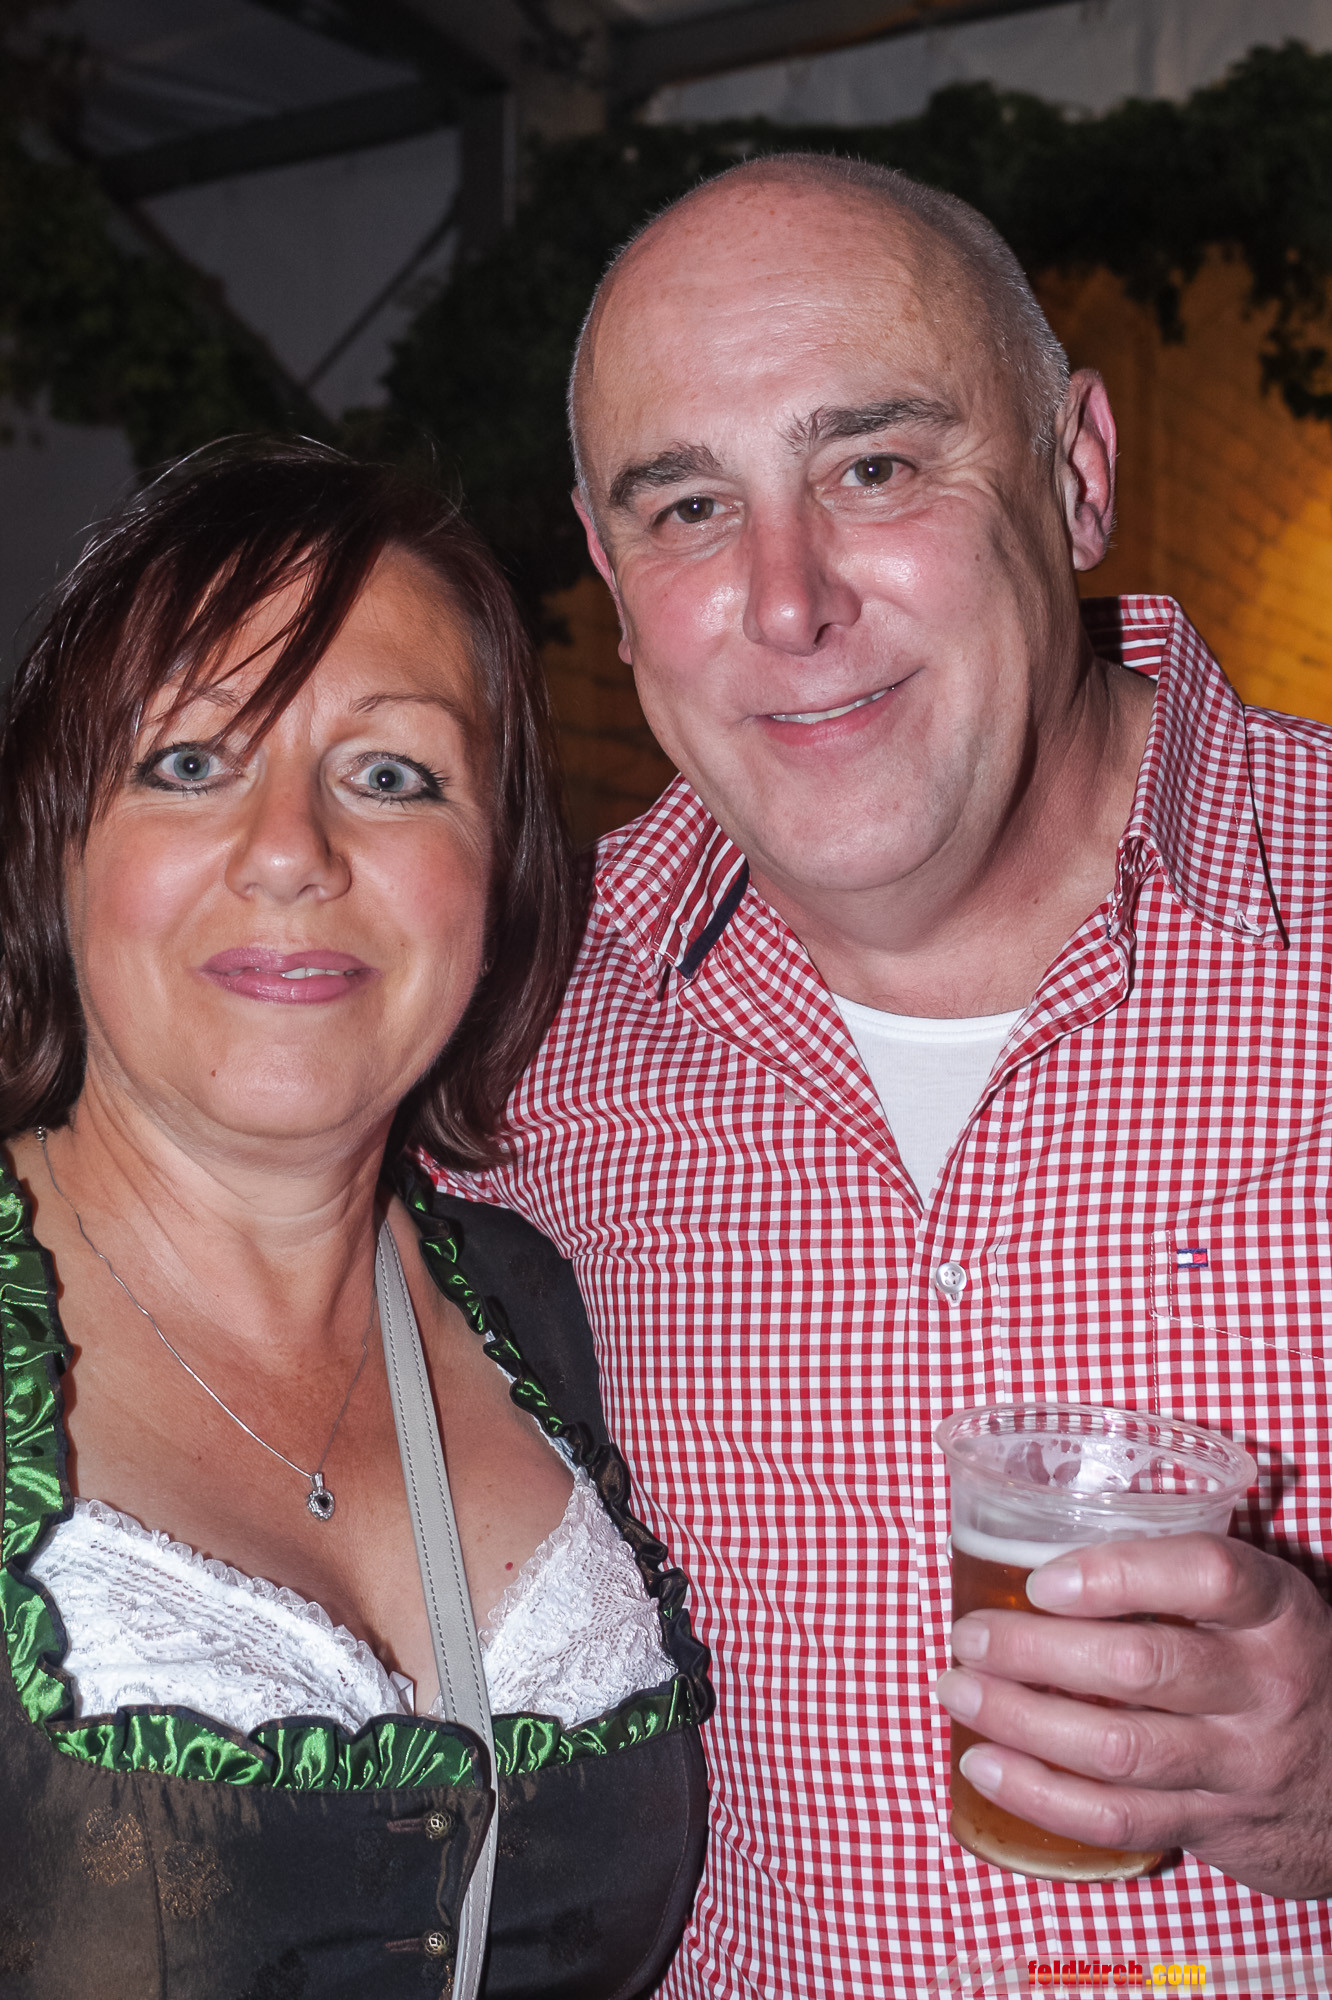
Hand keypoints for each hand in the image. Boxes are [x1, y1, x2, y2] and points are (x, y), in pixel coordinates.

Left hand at [935, 1533, 1331, 1896]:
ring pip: (1117, 1747)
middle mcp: (1265, 1685)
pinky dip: (1039, 1794)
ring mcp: (1242, 1763)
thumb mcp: (1259, 1608)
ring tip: (958, 1691)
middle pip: (1141, 1664)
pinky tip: (985, 1766)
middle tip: (969, 1635)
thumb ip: (1177, 1578)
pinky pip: (1116, 1819)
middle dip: (1035, 1650)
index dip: (1117, 1573)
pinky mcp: (1215, 1825)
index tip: (1041, 1578)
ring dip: (1020, 1719)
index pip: (1208, 1575)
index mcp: (1275, 1610)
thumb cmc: (1273, 1665)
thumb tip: (1032, 1539)